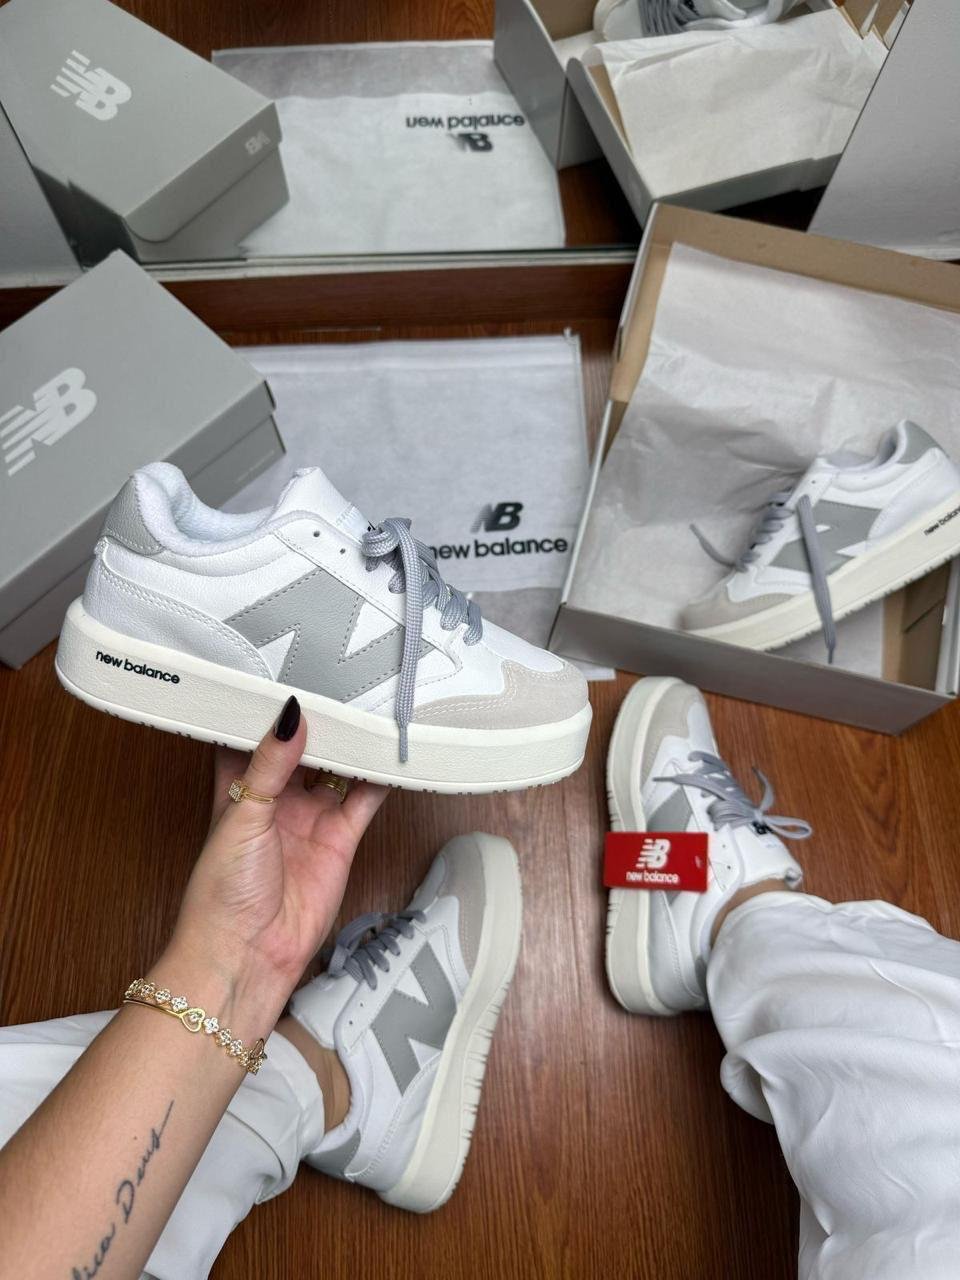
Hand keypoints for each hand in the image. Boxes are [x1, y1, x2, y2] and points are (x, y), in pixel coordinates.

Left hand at [162, 698, 387, 1023]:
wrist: (246, 955)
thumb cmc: (221, 893)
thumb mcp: (241, 815)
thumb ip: (270, 764)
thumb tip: (291, 716)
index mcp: (238, 787)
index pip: (256, 735)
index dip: (271, 707)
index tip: (289, 671)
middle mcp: (276, 800)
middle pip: (304, 749)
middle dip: (321, 721)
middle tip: (342, 681)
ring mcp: (310, 819)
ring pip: (337, 770)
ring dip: (353, 745)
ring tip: (373, 707)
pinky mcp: (340, 840)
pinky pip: (364, 801)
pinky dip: (380, 779)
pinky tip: (393, 754)